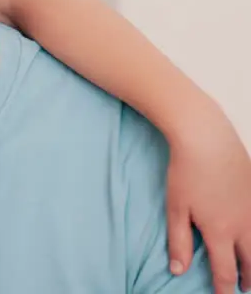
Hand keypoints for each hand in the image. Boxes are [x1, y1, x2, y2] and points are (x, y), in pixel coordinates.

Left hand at [165, 114, 250, 292]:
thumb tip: (178, 270)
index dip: (224, 289)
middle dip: (249, 279)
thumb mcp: (175, 208)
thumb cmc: (186, 173)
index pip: (225, 270)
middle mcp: (243, 225)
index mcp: (219, 231)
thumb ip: (177, 241)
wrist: (208, 139)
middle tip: (244, 288)